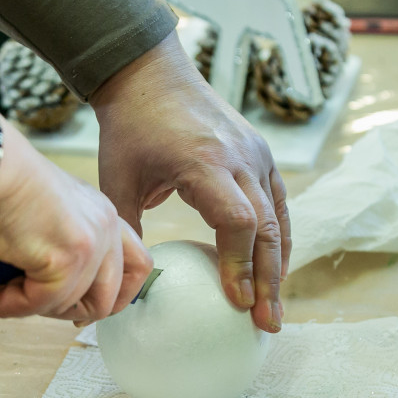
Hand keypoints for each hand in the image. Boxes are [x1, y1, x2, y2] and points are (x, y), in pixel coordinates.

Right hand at [0, 118, 152, 323]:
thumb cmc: (0, 183)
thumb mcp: (45, 213)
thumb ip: (59, 247)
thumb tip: (46, 296)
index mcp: (103, 215)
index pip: (136, 266)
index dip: (113, 297)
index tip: (79, 311)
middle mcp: (106, 227)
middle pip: (109, 297)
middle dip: (66, 312)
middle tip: (27, 303)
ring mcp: (92, 244)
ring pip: (70, 306)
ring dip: (28, 306)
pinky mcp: (68, 258)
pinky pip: (39, 303)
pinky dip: (7, 305)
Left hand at [91, 33, 290, 332]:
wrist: (150, 73)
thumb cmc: (129, 129)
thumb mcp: (118, 181)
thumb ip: (128, 231)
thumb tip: (124, 285)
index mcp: (205, 163)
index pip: (237, 221)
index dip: (239, 264)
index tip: (236, 302)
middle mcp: (240, 158)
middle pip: (267, 227)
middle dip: (268, 280)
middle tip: (267, 323)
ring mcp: (256, 153)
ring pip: (279, 218)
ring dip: (278, 264)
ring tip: (274, 307)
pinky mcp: (260, 153)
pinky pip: (278, 202)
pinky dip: (278, 237)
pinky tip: (274, 268)